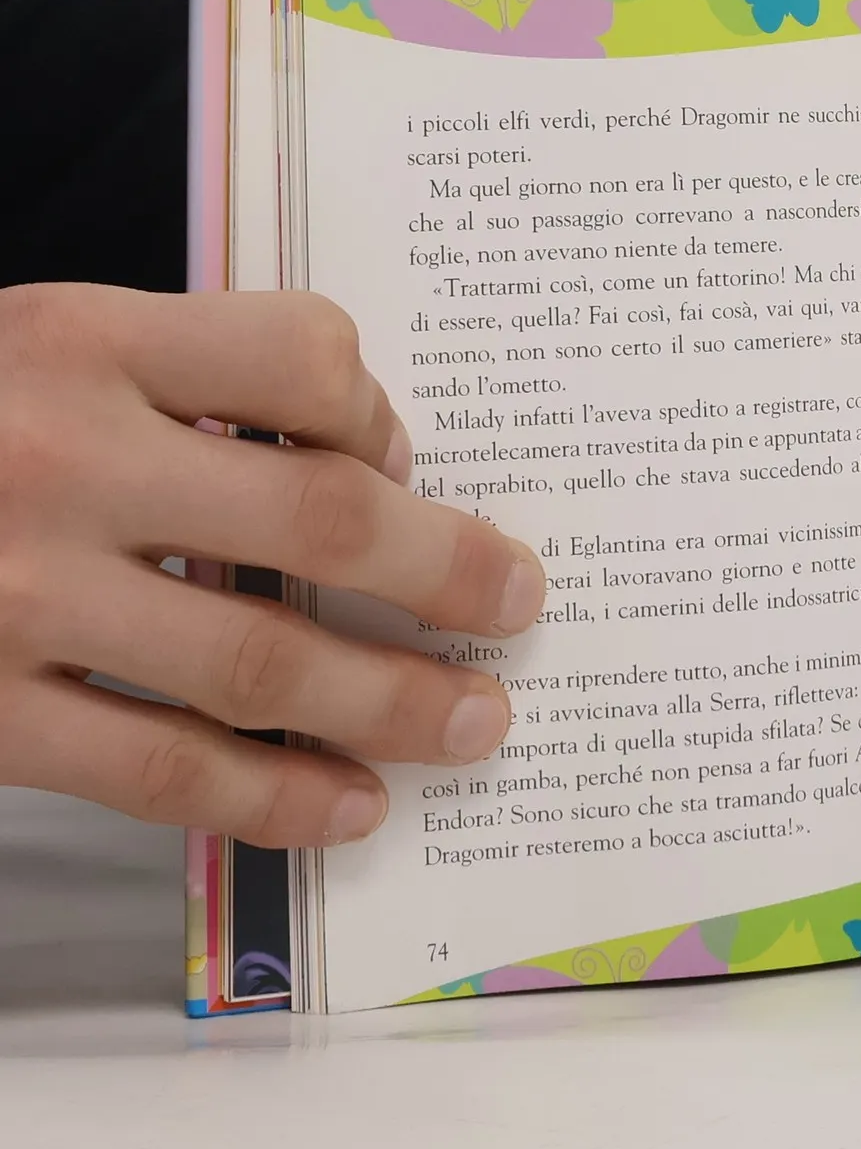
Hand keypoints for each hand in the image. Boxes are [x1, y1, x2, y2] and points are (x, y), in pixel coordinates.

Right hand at [0, 286, 546, 848]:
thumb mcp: (38, 347)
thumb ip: (180, 380)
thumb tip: (367, 457)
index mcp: (80, 342)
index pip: (298, 356)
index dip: (379, 408)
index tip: (401, 456)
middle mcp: (60, 460)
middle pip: (318, 520)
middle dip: (448, 572)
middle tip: (522, 603)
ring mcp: (15, 598)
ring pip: (256, 662)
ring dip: (391, 701)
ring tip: (477, 722)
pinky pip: (159, 767)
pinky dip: (274, 796)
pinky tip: (353, 806)